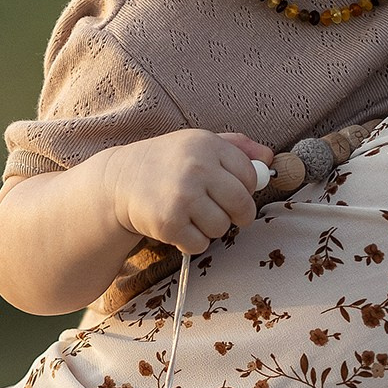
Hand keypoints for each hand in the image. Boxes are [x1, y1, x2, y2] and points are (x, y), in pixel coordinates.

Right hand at [102, 129, 272, 254]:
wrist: (118, 181)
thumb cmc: (166, 162)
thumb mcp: (198, 143)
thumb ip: (236, 146)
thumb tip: (269, 158)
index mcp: (207, 144)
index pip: (250, 174)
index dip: (245, 188)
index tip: (232, 192)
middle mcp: (197, 167)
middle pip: (242, 205)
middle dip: (238, 215)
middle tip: (224, 213)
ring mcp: (183, 196)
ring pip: (222, 227)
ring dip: (211, 228)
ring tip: (192, 215)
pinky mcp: (169, 223)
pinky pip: (200, 244)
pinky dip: (192, 241)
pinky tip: (178, 226)